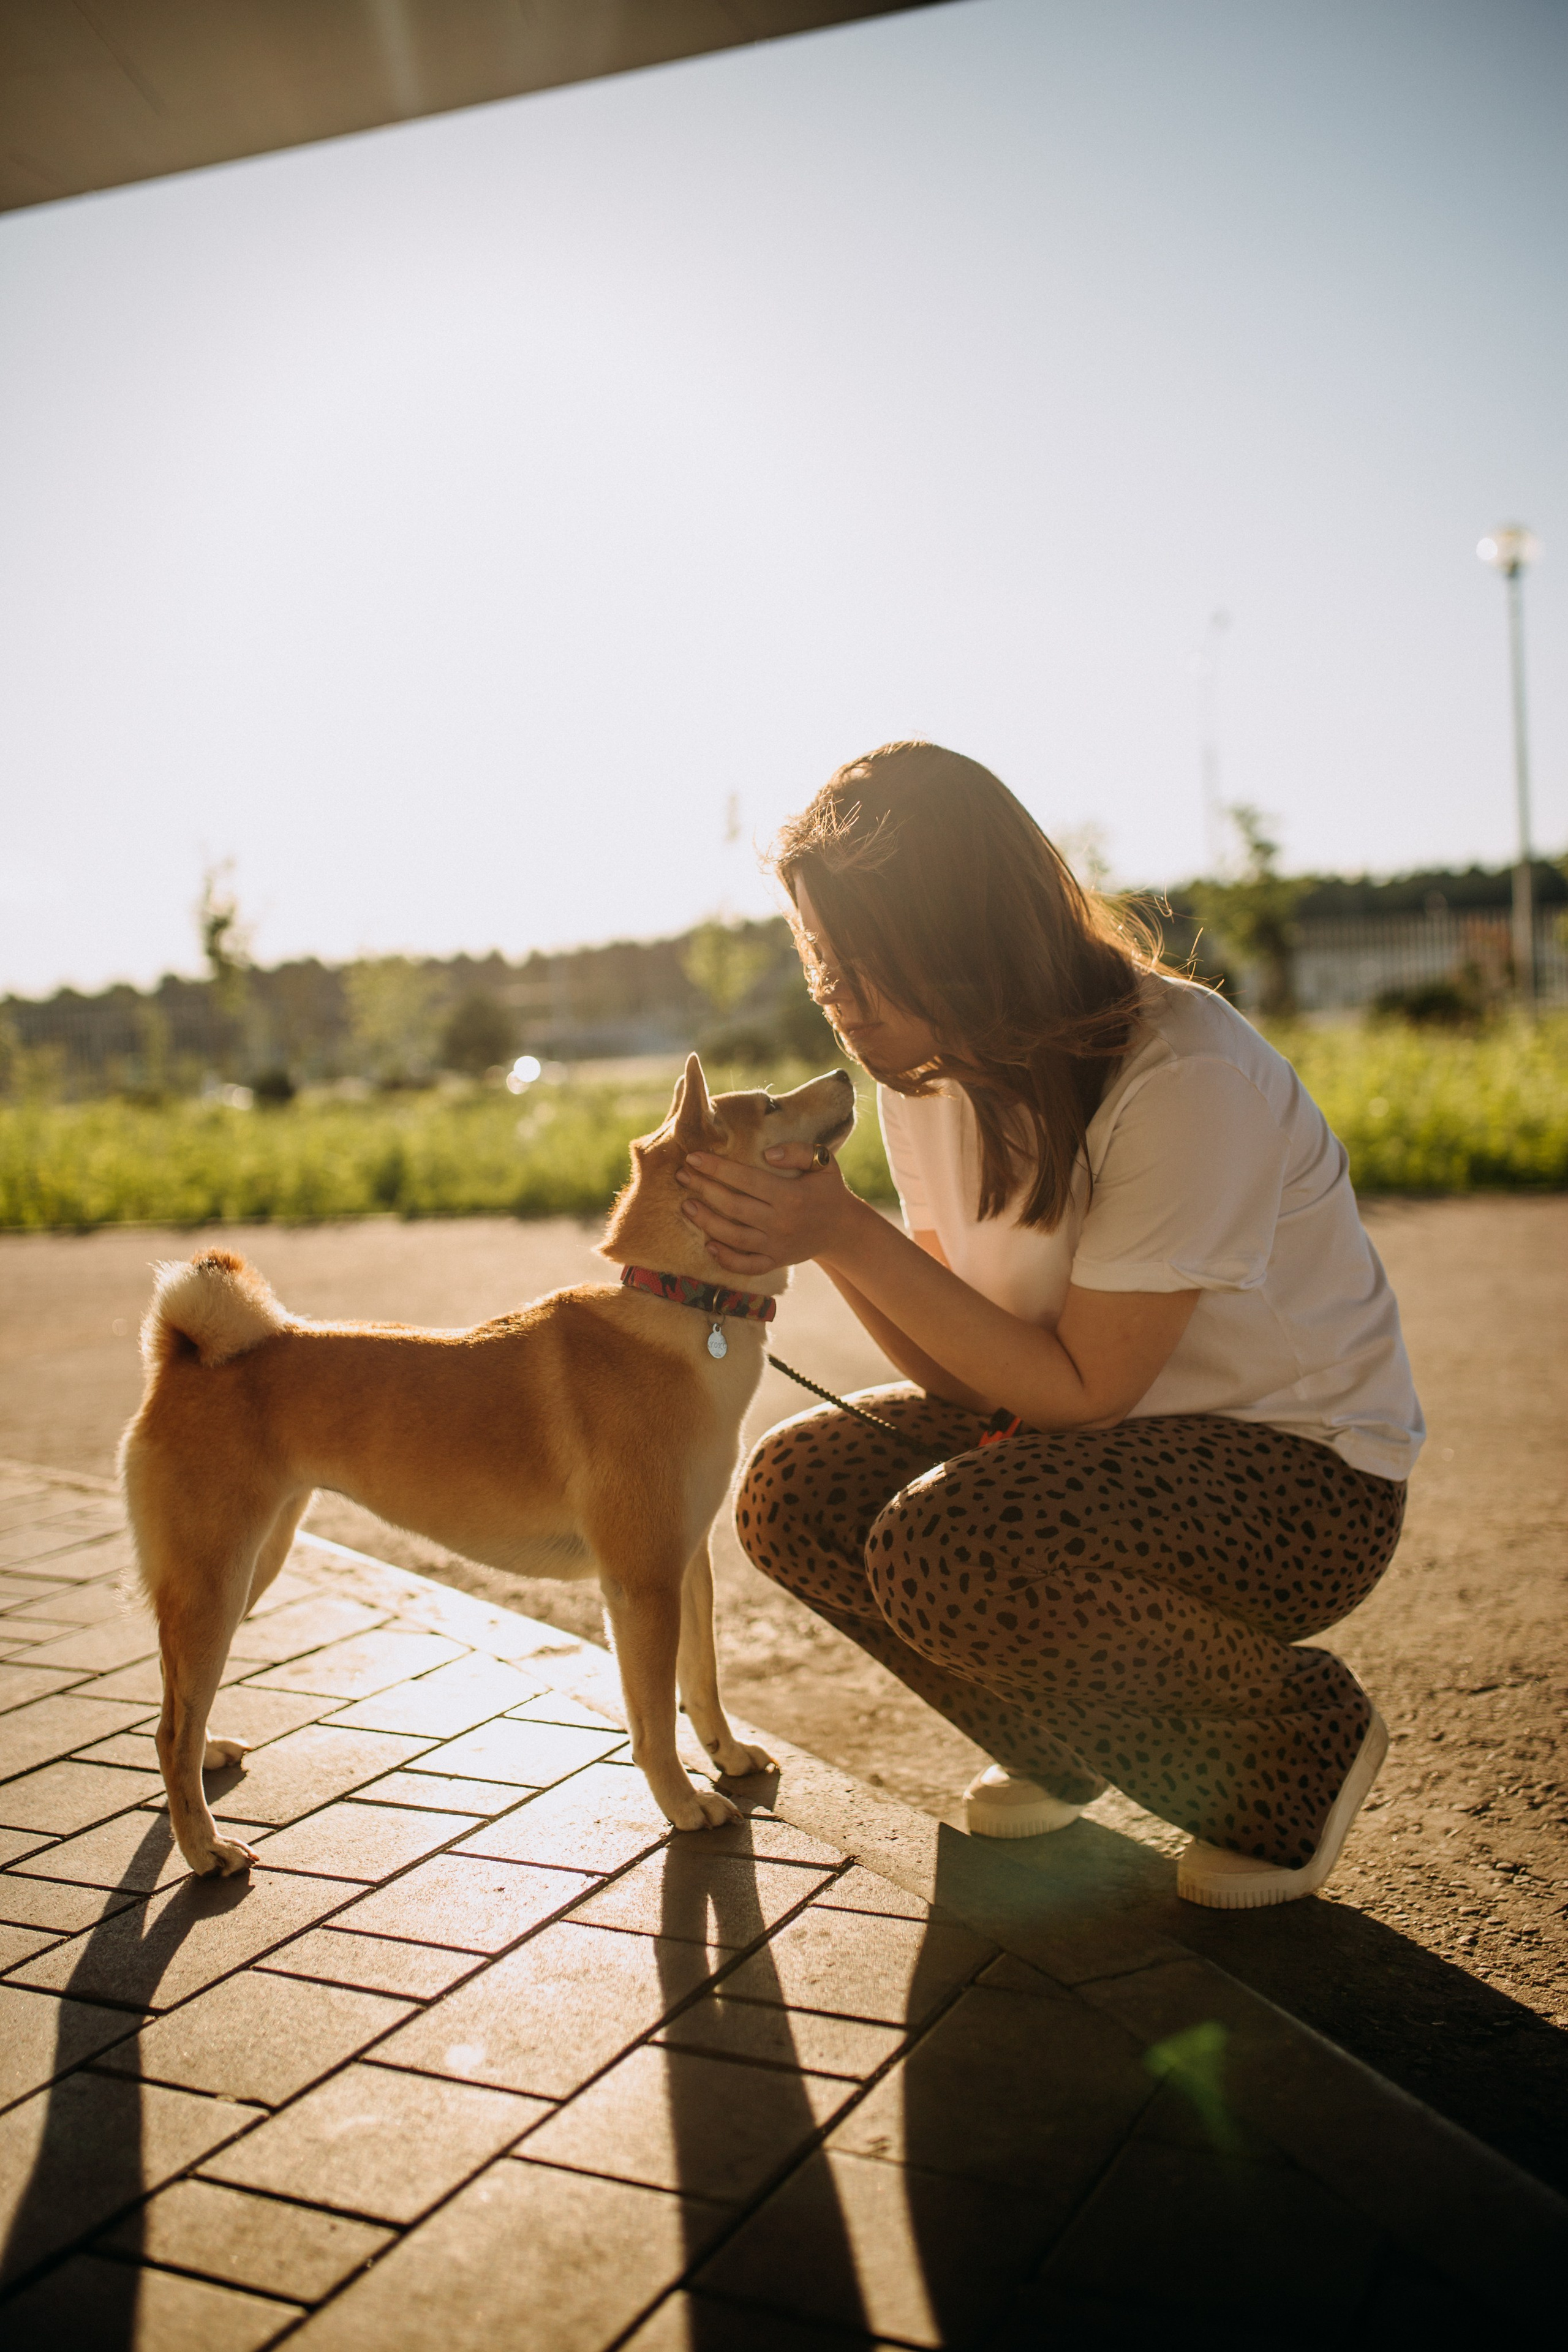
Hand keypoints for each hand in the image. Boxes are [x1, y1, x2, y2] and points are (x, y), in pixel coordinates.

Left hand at [676, 1141, 860, 1275]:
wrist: (843, 1229)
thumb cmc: (827, 1189)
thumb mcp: (824, 1162)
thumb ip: (798, 1151)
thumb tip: (767, 1154)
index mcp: (791, 1195)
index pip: (746, 1179)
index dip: (717, 1168)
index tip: (693, 1157)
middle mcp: (781, 1222)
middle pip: (734, 1207)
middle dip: (704, 1190)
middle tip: (682, 1176)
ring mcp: (777, 1246)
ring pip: (734, 1237)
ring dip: (706, 1222)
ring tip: (686, 1206)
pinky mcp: (775, 1261)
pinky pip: (746, 1265)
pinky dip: (725, 1259)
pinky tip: (707, 1244)